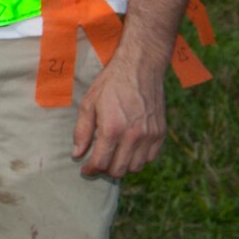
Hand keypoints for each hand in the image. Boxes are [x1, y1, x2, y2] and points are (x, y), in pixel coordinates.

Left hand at [72, 42, 167, 177]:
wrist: (140, 68)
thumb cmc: (110, 84)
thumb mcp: (88, 104)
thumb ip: (82, 131)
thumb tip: (77, 154)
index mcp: (112, 128)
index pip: (101, 163)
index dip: (90, 170)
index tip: (85, 169)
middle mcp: (133, 135)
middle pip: (119, 170)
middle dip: (105, 170)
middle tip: (97, 163)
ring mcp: (150, 135)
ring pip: (136, 167)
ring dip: (122, 166)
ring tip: (112, 156)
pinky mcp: (161, 133)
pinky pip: (150, 158)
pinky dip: (138, 159)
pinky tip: (127, 149)